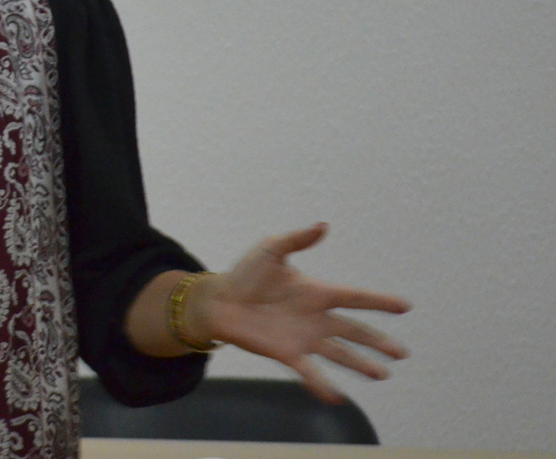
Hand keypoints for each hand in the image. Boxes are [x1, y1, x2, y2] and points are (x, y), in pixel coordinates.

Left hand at [200, 222, 410, 403]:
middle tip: (402, 353)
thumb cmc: (245, 274)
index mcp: (317, 292)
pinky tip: (337, 397)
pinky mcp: (287, 353)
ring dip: (360, 364)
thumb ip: (297, 239)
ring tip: (383, 374)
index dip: (379, 301)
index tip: (405, 306)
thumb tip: (323, 225)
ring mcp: (303, 338)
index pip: (355, 298)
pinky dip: (323, 385)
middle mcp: (316, 318)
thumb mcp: (271, 250)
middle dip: (378, 342)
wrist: (218, 301)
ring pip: (339, 354)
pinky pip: (310, 372)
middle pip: (354, 331)